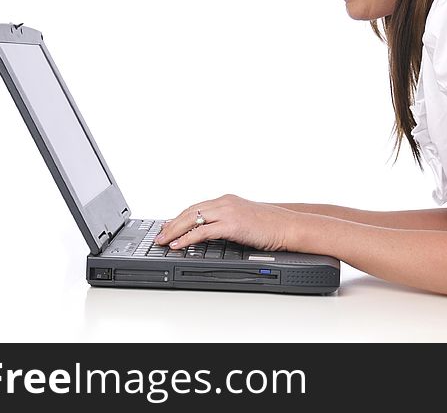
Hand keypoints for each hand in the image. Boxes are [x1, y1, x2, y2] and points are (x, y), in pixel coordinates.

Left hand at [154, 194, 294, 251]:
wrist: (287, 226)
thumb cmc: (271, 226)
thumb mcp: (244, 220)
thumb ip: (227, 223)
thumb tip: (212, 234)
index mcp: (227, 200)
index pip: (196, 207)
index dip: (179, 218)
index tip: (168, 226)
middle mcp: (224, 202)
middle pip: (190, 211)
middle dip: (172, 224)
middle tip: (159, 235)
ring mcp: (227, 211)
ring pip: (192, 219)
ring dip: (174, 231)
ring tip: (163, 241)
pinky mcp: (231, 224)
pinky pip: (202, 231)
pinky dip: (187, 238)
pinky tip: (178, 245)